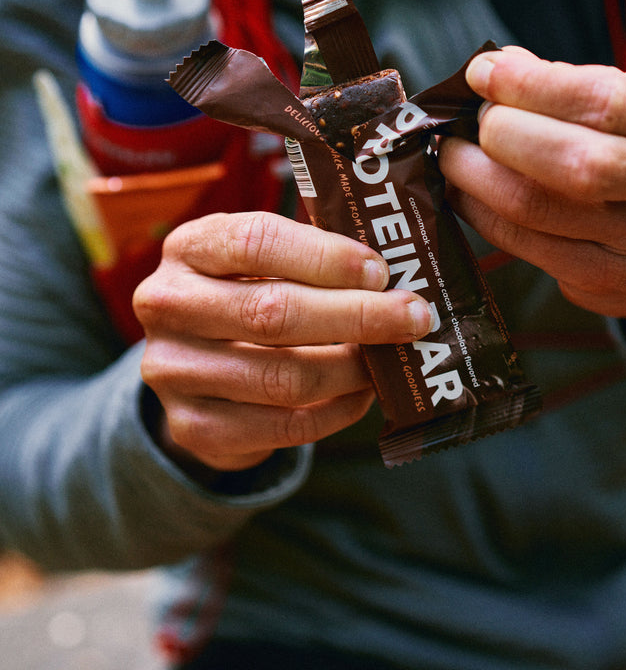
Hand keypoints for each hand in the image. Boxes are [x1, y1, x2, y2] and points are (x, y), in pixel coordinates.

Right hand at [133, 211, 431, 471]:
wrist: (193, 369)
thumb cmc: (247, 294)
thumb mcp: (262, 261)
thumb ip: (313, 257)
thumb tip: (397, 272)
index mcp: (188, 247)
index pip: (256, 242)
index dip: (325, 257)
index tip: (381, 271)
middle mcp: (167, 305)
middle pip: (272, 313)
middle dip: (357, 315)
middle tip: (414, 316)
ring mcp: (172, 371)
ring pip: (282, 377)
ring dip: (351, 370)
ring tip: (390, 358)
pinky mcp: (192, 427)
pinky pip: (283, 426)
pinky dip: (336, 412)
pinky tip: (362, 394)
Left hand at [438, 47, 625, 324]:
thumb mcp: (620, 104)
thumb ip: (560, 83)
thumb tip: (490, 71)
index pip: (603, 101)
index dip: (531, 86)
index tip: (483, 74)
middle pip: (574, 163)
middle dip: (503, 135)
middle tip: (472, 122)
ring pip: (535, 207)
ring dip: (475, 175)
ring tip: (452, 153)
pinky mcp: (604, 279)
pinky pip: (521, 243)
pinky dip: (478, 212)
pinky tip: (462, 191)